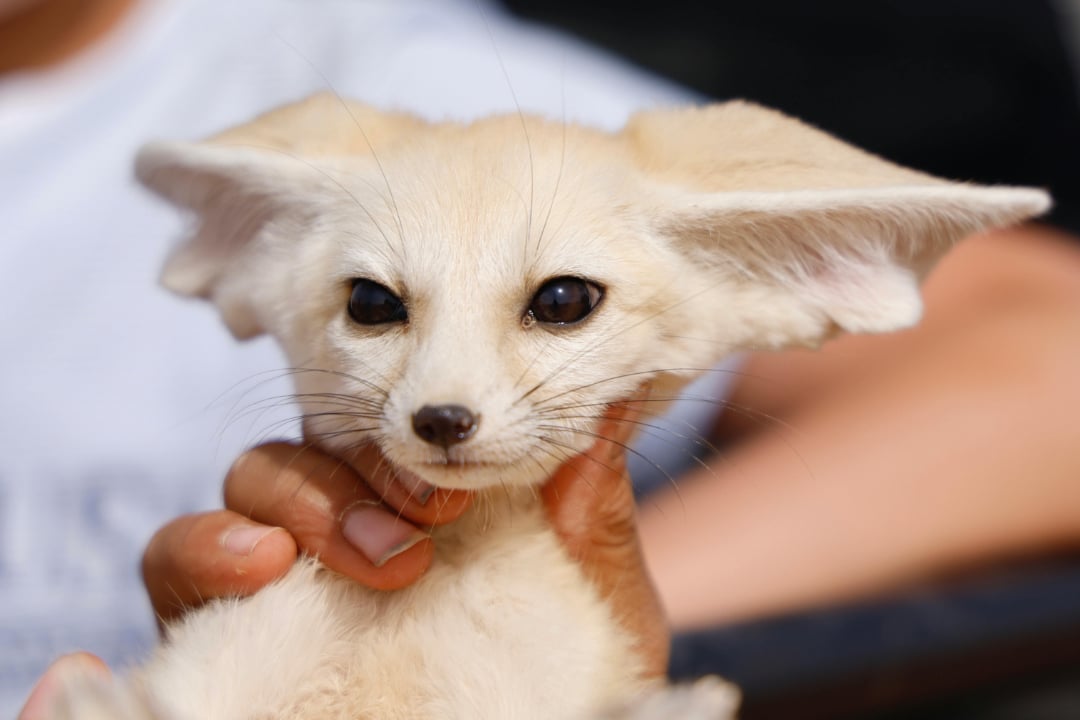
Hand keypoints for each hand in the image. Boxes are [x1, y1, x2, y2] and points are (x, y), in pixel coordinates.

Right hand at [23, 394, 666, 715]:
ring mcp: (285, 561)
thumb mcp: (595, 600)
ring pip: (250, 477)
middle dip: (360, 470)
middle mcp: (350, 515)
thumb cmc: (562, 669)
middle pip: (321, 438)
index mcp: (433, 495)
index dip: (413, 439)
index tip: (459, 494)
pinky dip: (204, 545)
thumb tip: (610, 413)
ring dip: (294, 499)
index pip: (398, 423)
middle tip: (418, 529)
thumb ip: (592, 515)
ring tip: (361, 556)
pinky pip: (176, 555)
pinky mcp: (222, 615)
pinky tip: (257, 567)